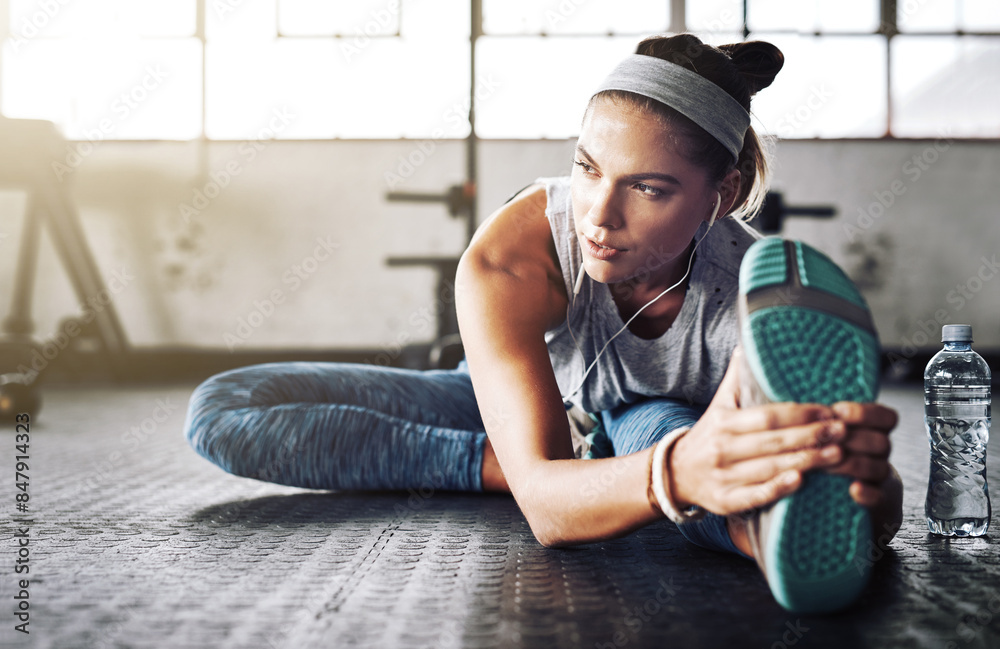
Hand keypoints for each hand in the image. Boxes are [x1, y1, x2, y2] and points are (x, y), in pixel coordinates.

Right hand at [667, 346, 865, 515]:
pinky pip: (755, 496)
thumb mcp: (719, 405)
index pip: (767, 416)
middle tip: (843, 431)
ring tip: (838, 454)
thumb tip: (750, 345)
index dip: (799, 414)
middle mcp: (722, 448)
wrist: (675, 473)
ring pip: (770, 468)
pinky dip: (778, 489)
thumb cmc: (708, 436)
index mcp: (724, 422)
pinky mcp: (726, 501)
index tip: (828, 410)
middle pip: (773, 442)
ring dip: (806, 462)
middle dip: (811, 436)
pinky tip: (802, 481)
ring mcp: (723, 476)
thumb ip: (737, 379)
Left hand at [823, 401, 896, 507]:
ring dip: (852, 464)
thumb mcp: (824, 439)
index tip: (837, 411)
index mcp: (870, 433)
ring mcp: (879, 481)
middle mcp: (879, 455)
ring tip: (825, 465)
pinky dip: (867, 492)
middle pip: (881, 442)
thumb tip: (793, 404)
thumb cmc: (822, 461)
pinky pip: (879, 498)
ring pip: (879, 467)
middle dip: (852, 439)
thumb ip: (818, 424)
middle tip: (825, 441)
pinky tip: (853, 488)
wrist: (836, 506)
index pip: (885, 417)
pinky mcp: (876, 506)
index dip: (865, 413)